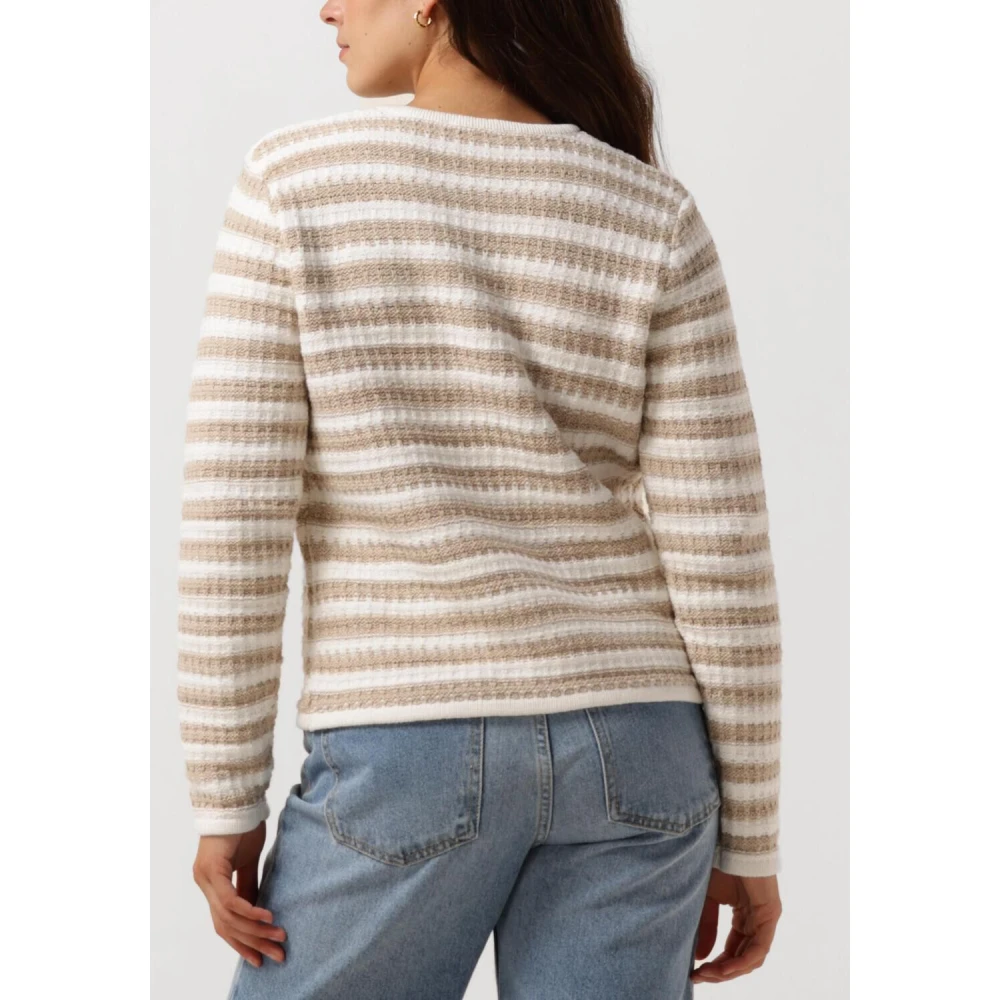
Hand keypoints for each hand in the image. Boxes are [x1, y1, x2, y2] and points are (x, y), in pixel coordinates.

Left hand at [192, 821, 286, 966]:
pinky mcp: (212, 871)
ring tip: (277, 936)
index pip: (223, 923)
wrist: (236, 799)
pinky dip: (249, 912)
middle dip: (252, 943)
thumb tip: (255, 911)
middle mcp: (203, 884)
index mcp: (210, 883)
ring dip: (255, 931)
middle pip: (225, 926)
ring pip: (228, 918)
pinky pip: (231, 900)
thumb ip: (248, 886)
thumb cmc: (242, 825)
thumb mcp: (248, 861)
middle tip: (276, 955)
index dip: (241, 942)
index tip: (260, 957)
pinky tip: (267, 917)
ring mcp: (205, 878)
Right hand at [690, 870, 780, 983]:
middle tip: (699, 977)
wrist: (731, 841)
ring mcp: (766, 919)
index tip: (696, 973)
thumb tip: (699, 959)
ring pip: (752, 958)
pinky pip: (759, 947)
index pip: (733, 951)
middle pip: (742, 958)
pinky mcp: (770, 914)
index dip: (716, 966)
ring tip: (708, 974)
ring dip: (730, 970)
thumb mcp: (707, 900)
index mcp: (744, 918)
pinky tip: (724, 968)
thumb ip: (706, 928)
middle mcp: (757, 922)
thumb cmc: (719, 864)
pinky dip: (742, 960)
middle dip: (720, 972)